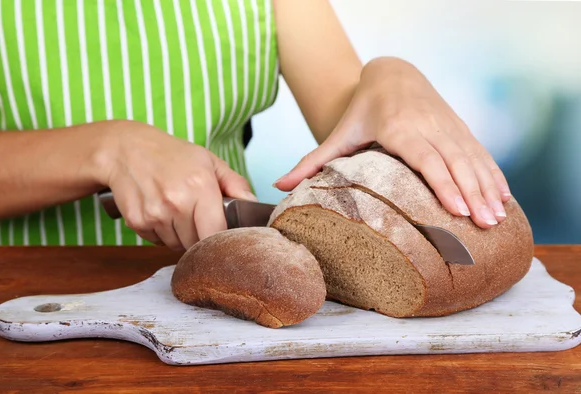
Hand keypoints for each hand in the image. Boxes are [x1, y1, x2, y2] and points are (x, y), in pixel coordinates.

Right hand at [99, 120, 255, 249]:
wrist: (126, 149)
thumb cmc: (171, 154)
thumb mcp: (208, 161)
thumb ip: (235, 184)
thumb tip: (254, 204)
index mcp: (200, 187)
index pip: (217, 234)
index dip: (221, 239)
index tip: (221, 235)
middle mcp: (177, 203)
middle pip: (197, 244)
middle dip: (200, 236)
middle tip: (196, 216)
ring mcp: (155, 214)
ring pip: (177, 246)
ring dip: (180, 235)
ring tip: (176, 210)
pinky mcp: (137, 222)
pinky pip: (158, 242)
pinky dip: (161, 233)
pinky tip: (160, 211)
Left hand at [274, 57, 510, 228]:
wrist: (393, 74)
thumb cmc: (362, 110)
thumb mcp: (338, 133)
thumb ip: (312, 161)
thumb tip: (278, 186)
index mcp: (399, 129)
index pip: (426, 158)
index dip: (444, 183)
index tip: (459, 209)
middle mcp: (428, 126)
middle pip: (455, 162)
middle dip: (472, 194)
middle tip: (484, 225)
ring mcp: (448, 126)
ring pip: (473, 158)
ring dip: (488, 188)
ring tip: (497, 219)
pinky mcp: (459, 128)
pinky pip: (481, 153)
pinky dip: (493, 175)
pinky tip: (503, 198)